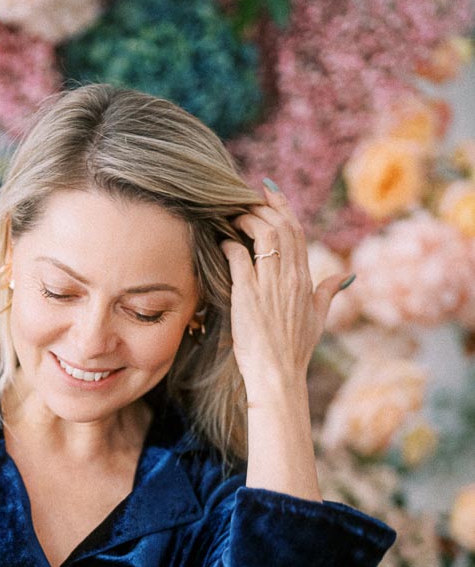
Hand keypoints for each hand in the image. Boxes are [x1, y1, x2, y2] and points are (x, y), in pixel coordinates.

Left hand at [220, 182, 350, 403]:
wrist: (279, 374)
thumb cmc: (296, 350)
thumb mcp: (318, 319)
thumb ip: (329, 293)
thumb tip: (345, 276)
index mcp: (305, 279)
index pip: (296, 232)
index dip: (282, 208)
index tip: (269, 192)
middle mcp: (290, 277)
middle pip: (281, 228)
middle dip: (263, 207)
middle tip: (246, 198)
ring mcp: (270, 285)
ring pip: (263, 237)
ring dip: (247, 221)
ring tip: (233, 216)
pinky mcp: (248, 295)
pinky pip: (239, 258)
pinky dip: (230, 245)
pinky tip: (222, 242)